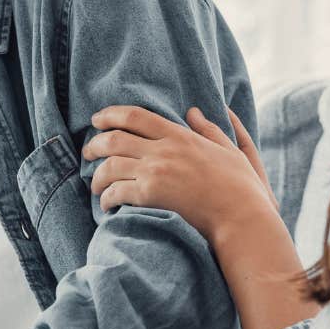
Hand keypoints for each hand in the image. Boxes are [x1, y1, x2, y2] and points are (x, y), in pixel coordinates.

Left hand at [85, 104, 316, 328]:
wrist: (241, 217)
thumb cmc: (241, 187)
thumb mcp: (229, 150)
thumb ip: (210, 129)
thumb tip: (194, 111)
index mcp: (180, 135)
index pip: (135, 116)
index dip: (110, 115)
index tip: (97, 120)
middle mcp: (163, 150)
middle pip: (114, 139)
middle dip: (94, 144)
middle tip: (87, 152)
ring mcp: (155, 171)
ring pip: (110, 166)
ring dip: (97, 175)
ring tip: (95, 185)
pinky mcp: (150, 195)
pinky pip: (116, 192)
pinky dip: (106, 198)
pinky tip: (107, 204)